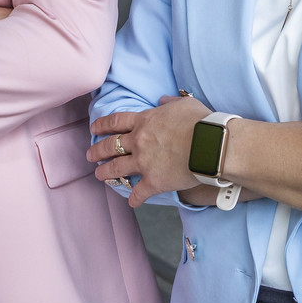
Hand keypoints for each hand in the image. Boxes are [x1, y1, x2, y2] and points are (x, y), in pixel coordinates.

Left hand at [88, 91, 212, 206]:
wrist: (211, 145)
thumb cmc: (201, 122)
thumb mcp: (184, 103)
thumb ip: (169, 102)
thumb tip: (162, 101)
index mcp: (144, 121)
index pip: (115, 121)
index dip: (102, 125)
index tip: (94, 129)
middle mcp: (138, 141)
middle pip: (110, 145)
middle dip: (97, 151)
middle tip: (90, 155)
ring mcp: (144, 162)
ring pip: (116, 168)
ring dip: (104, 172)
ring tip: (98, 175)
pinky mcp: (154, 182)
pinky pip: (139, 192)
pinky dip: (134, 198)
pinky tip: (131, 202)